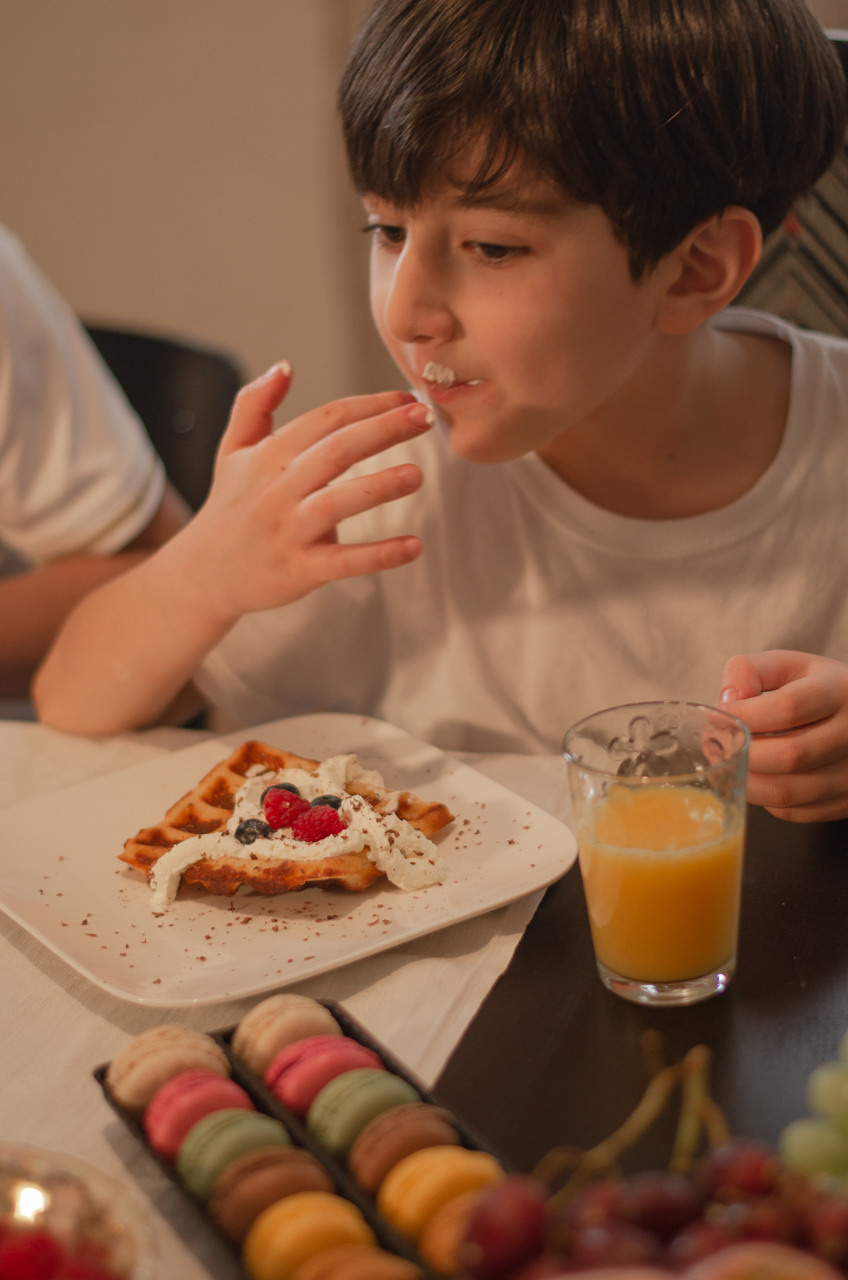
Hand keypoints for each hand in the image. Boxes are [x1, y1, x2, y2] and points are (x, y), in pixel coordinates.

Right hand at [180, 362, 432, 621]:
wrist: (203, 574)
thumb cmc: (228, 507)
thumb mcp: (232, 451)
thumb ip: (253, 404)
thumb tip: (284, 366)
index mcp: (268, 456)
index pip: (325, 420)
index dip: (368, 405)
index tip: (407, 400)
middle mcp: (278, 490)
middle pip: (335, 451)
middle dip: (382, 430)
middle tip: (423, 418)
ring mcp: (288, 531)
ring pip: (337, 503)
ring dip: (378, 487)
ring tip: (416, 474)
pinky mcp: (299, 570)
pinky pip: (343, 561)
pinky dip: (379, 554)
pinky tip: (413, 546)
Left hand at [718, 650, 847, 820]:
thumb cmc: (817, 689)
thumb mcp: (788, 665)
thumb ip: (750, 671)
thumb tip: (727, 701)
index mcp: (840, 692)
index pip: (789, 708)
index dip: (744, 715)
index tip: (718, 717)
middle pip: (789, 755)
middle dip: (740, 753)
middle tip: (715, 744)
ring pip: (788, 792)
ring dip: (745, 781)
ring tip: (726, 763)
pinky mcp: (845, 801)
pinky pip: (794, 811)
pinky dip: (763, 799)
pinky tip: (753, 778)